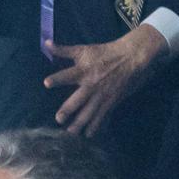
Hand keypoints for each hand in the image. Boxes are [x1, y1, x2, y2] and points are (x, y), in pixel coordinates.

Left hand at [43, 25, 167, 136]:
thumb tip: (45, 43)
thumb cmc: (105, 52)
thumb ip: (63, 50)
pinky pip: (102, 116)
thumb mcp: (83, 49)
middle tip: (58, 120)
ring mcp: (101, 95)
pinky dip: (96, 126)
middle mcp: (91, 85)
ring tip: (70, 133)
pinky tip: (89, 135)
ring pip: (89, 112)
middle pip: (77, 100)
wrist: (132, 57)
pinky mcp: (111, 101)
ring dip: (79, 124)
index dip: (57, 78)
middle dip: (67, 110)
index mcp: (83, 71)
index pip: (67, 75)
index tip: (46, 83)